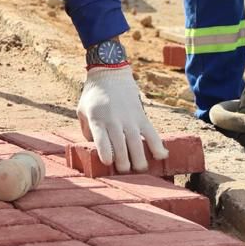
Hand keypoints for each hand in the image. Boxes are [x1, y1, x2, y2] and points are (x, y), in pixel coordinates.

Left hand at [77, 58, 167, 172]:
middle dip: (123, 163)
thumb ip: (87, 131)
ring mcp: (130, 118)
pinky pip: (152, 133)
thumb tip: (97, 151)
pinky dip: (158, 145)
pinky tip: (162, 157)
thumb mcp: (82, 111)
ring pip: (137, 142)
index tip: (108, 163)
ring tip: (140, 169)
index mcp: (97, 118)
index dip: (106, 152)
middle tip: (124, 172)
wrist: (110, 73)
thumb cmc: (93, 96)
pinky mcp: (142, 116)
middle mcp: (114, 119)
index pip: (102, 139)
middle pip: (121, 145)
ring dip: (140, 159)